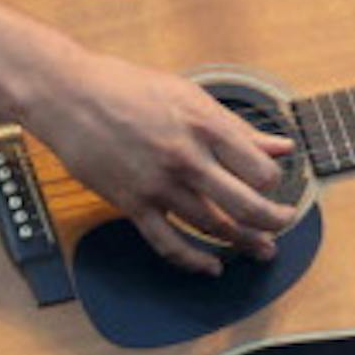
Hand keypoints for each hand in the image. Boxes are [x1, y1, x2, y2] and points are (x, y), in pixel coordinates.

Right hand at [27, 54, 295, 275]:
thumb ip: (238, 128)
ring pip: (213, 227)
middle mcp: (186, 158)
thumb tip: (282, 146)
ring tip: (261, 249)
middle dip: (273, 221)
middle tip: (283, 223)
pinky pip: (169, 244)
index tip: (276, 184)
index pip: (260, 169)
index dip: (275, 182)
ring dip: (243, 244)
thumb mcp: (190, 96)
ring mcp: (159, 185)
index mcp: (205, 125)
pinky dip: (194, 262)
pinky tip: (211, 267)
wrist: (70, 96)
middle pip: (245, 205)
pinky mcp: (132, 204)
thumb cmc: (129, 88)